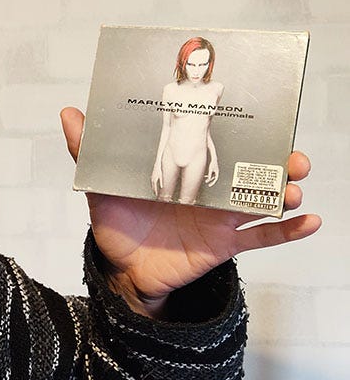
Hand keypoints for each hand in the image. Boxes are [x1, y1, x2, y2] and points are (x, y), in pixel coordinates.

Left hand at [61, 107, 320, 316]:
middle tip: (290, 153)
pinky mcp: (224, 244)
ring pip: (262, 199)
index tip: (259, 109)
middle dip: (277, 159)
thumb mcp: (100, 185)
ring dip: (284, 191)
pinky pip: (262, 238)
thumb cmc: (115, 222)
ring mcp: (220, 216)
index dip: (240, 126)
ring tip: (293, 187)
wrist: (123, 270)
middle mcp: (208, 188)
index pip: (217, 142)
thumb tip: (69, 113)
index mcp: (184, 169)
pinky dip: (287, 231)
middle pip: (251, 168)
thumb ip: (87, 151)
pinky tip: (310, 221)